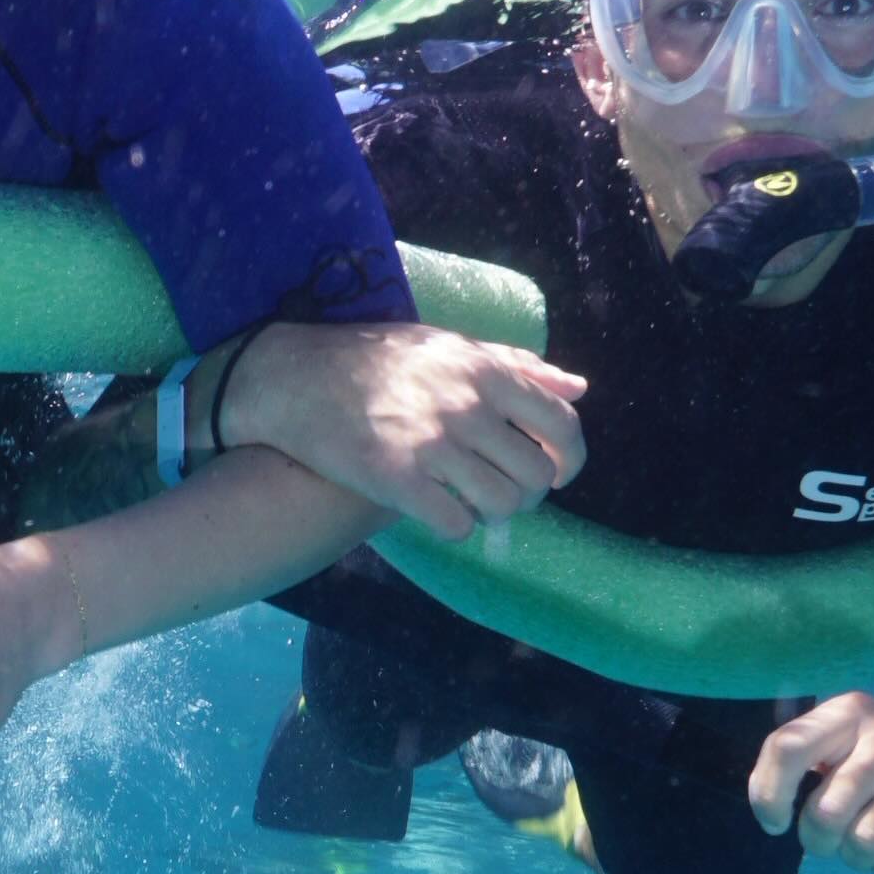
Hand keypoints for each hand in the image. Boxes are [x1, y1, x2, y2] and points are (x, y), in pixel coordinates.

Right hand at [215, 322, 586, 540]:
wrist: (294, 377)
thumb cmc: (376, 359)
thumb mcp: (450, 346)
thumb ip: (517, 366)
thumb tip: (578, 387)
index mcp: (485, 371)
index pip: (560, 423)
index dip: (569, 459)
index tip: (554, 472)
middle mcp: (465, 405)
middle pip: (535, 473)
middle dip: (529, 493)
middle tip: (503, 493)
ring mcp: (431, 443)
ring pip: (501, 504)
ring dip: (493, 513)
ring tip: (471, 503)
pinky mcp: (395, 478)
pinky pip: (455, 525)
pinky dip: (455, 528)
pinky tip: (438, 514)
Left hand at [748, 692, 873, 873]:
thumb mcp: (831, 759)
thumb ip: (792, 767)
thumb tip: (772, 809)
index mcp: (851, 711)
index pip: (787, 748)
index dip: (769, 797)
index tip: (775, 824)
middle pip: (826, 810)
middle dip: (820, 841)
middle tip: (833, 839)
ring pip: (866, 840)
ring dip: (858, 858)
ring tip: (868, 845)